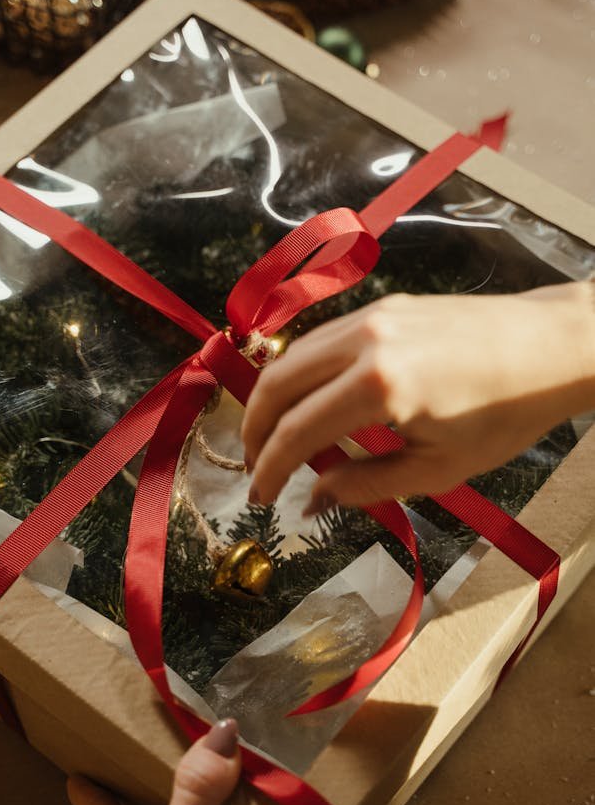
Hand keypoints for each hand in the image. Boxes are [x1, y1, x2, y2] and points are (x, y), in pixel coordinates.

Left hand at [68, 719, 307, 804]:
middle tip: (179, 703)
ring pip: (212, 800)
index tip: (87, 726)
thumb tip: (221, 731)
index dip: (91, 766)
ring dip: (224, 769)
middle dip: (165, 752)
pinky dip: (262, 793)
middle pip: (158, 792)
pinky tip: (275, 763)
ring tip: (235, 721)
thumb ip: (192, 794)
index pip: (98, 803)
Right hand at [243, 282, 594, 511]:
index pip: (298, 432)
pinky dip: (301, 373)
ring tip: (275, 437)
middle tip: (254, 466)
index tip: (260, 497)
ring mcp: (372, 317)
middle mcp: (364, 342)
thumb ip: (365, 485)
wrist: (550, 349)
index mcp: (379, 387)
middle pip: (278, 384)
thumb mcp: (436, 468)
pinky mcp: (383, 306)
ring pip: (293, 356)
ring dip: (273, 398)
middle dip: (255, 430)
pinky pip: (321, 340)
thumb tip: (314, 498)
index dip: (269, 469)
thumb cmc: (504, 414)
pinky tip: (308, 400)